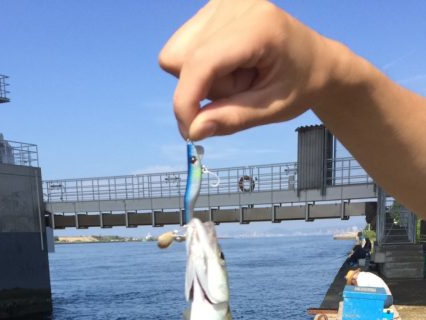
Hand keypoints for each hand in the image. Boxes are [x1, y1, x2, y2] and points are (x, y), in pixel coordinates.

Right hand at [159, 0, 340, 139]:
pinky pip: (184, 47)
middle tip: (241, 92)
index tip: (190, 133)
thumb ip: (232, 119)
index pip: (200, 62)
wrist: (316, 61)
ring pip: (176, 54)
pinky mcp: (213, 7)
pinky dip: (202, 66)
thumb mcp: (272, 110)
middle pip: (180, 60)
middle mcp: (234, 5)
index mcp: (257, 27)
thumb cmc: (300, 86)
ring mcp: (222, 2)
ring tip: (238, 78)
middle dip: (202, 90)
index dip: (186, 101)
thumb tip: (193, 131)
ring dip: (201, 79)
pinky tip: (231, 66)